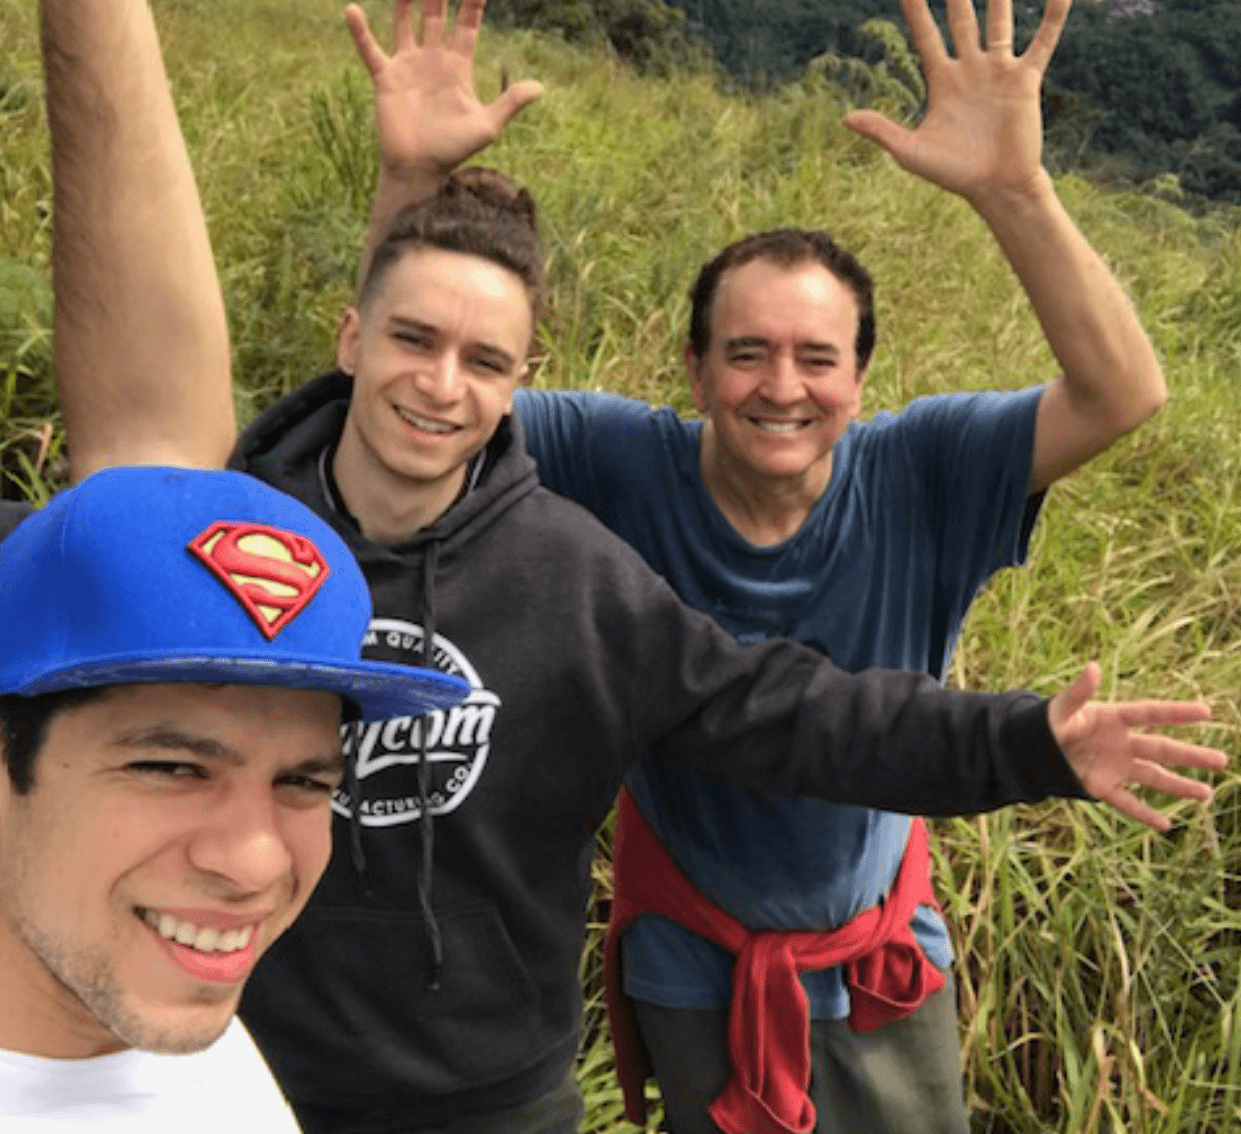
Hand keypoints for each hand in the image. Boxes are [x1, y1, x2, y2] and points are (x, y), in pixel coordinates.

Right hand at [346, 0, 542, 182]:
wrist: (420, 169)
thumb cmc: (454, 151)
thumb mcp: (487, 126)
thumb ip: (510, 103)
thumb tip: (539, 87)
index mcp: (458, 66)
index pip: (468, 23)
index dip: (474, 1)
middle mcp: (433, 59)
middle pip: (437, 13)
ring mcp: (408, 65)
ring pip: (405, 21)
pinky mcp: (385, 77)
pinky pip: (370, 49)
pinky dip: (360, 32)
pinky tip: (352, 10)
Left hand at [842, 0, 1070, 203]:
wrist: (995, 187)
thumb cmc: (952, 173)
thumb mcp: (910, 152)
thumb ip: (882, 130)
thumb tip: (845, 118)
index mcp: (941, 81)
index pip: (925, 34)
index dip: (916, 7)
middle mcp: (970, 69)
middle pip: (960, 17)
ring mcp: (998, 71)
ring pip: (999, 20)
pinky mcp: (1025, 80)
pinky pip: (1042, 42)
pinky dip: (1053, 17)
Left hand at [1048, 661, 1225, 831]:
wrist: (1032, 746)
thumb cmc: (1048, 721)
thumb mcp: (1061, 707)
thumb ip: (1078, 692)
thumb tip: (1092, 666)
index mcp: (1114, 718)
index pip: (1150, 714)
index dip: (1176, 712)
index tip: (1206, 711)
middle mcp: (1122, 743)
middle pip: (1161, 749)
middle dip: (1191, 756)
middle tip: (1222, 761)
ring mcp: (1115, 766)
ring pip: (1153, 777)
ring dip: (1178, 786)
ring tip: (1206, 794)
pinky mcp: (1102, 786)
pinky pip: (1126, 802)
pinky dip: (1143, 814)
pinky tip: (1165, 826)